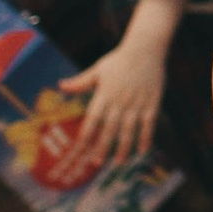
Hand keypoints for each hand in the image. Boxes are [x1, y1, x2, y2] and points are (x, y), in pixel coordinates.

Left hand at [62, 34, 169, 170]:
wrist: (146, 48)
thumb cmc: (119, 59)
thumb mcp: (98, 69)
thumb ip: (81, 82)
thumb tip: (60, 86)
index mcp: (105, 94)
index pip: (93, 118)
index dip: (86, 134)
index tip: (80, 148)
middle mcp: (120, 101)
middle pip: (109, 129)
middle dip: (102, 147)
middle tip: (95, 162)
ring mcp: (136, 103)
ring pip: (129, 131)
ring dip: (123, 148)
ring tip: (118, 163)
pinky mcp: (151, 103)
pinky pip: (148, 125)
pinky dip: (145, 138)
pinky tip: (142, 151)